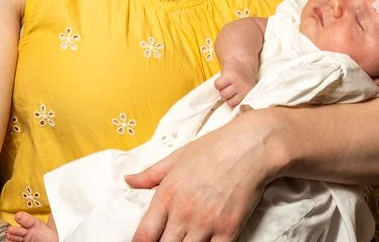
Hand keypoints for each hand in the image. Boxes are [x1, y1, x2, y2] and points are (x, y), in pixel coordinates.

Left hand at [125, 110, 274, 241]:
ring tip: (186, 240)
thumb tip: (128, 181)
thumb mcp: (177, 157)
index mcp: (167, 195)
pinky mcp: (229, 231)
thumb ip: (150, 174)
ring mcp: (206, 224)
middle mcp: (183, 213)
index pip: (144, 235)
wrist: (250, 147)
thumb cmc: (213, 148)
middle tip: (168, 240)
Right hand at [214, 63, 256, 107]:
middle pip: (229, 102)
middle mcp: (244, 89)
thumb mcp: (246, 90)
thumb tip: (232, 111)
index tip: (233, 101)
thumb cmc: (243, 78)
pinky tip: (223, 79)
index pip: (238, 107)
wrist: (242, 62)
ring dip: (222, 89)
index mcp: (249, 94)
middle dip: (228, 96)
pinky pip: (218, 85)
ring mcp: (237, 83)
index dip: (233, 104)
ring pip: (223, 94)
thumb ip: (241, 100)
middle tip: (230, 88)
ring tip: (227, 83)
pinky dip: (218, 83)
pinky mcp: (229, 76)